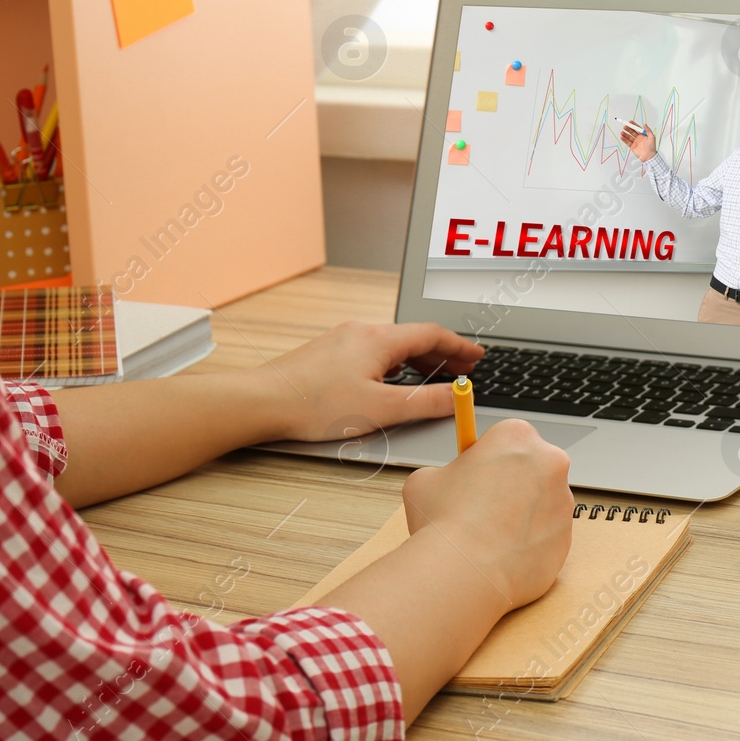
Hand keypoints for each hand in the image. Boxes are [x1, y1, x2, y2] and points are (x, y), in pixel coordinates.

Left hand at [252, 322, 482, 442]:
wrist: (262, 401)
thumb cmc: (315, 404)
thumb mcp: (381, 408)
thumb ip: (425, 403)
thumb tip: (456, 398)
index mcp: (380, 339)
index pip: (432, 334)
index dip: (460, 346)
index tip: (477, 356)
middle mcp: (362, 331)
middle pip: (413, 337)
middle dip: (442, 353)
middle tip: (462, 369)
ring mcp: (342, 340)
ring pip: (391, 345)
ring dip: (417, 359)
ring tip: (433, 376)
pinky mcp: (327, 354)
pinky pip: (372, 352)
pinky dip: (393, 363)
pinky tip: (391, 381)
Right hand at [402, 420, 572, 609]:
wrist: (465, 573)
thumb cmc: (444, 522)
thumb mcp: (426, 480)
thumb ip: (447, 473)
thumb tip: (450, 483)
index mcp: (517, 436)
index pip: (506, 438)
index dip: (487, 458)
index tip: (476, 474)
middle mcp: (549, 462)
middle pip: (531, 466)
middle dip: (510, 483)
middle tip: (480, 507)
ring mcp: (563, 502)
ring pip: (541, 503)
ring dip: (521, 514)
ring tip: (487, 536)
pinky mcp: (566, 538)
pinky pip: (545, 536)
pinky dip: (528, 544)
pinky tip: (501, 555)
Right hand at [618, 121, 657, 161]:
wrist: (649, 156)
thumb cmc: (652, 147)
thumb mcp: (652, 137)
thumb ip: (648, 130)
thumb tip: (644, 124)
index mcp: (643, 135)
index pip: (637, 129)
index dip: (634, 125)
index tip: (630, 122)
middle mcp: (639, 138)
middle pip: (632, 132)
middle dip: (628, 129)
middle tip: (625, 126)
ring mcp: (635, 142)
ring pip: (629, 137)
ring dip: (625, 134)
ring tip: (622, 132)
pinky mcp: (632, 147)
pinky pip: (627, 142)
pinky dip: (624, 139)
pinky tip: (622, 137)